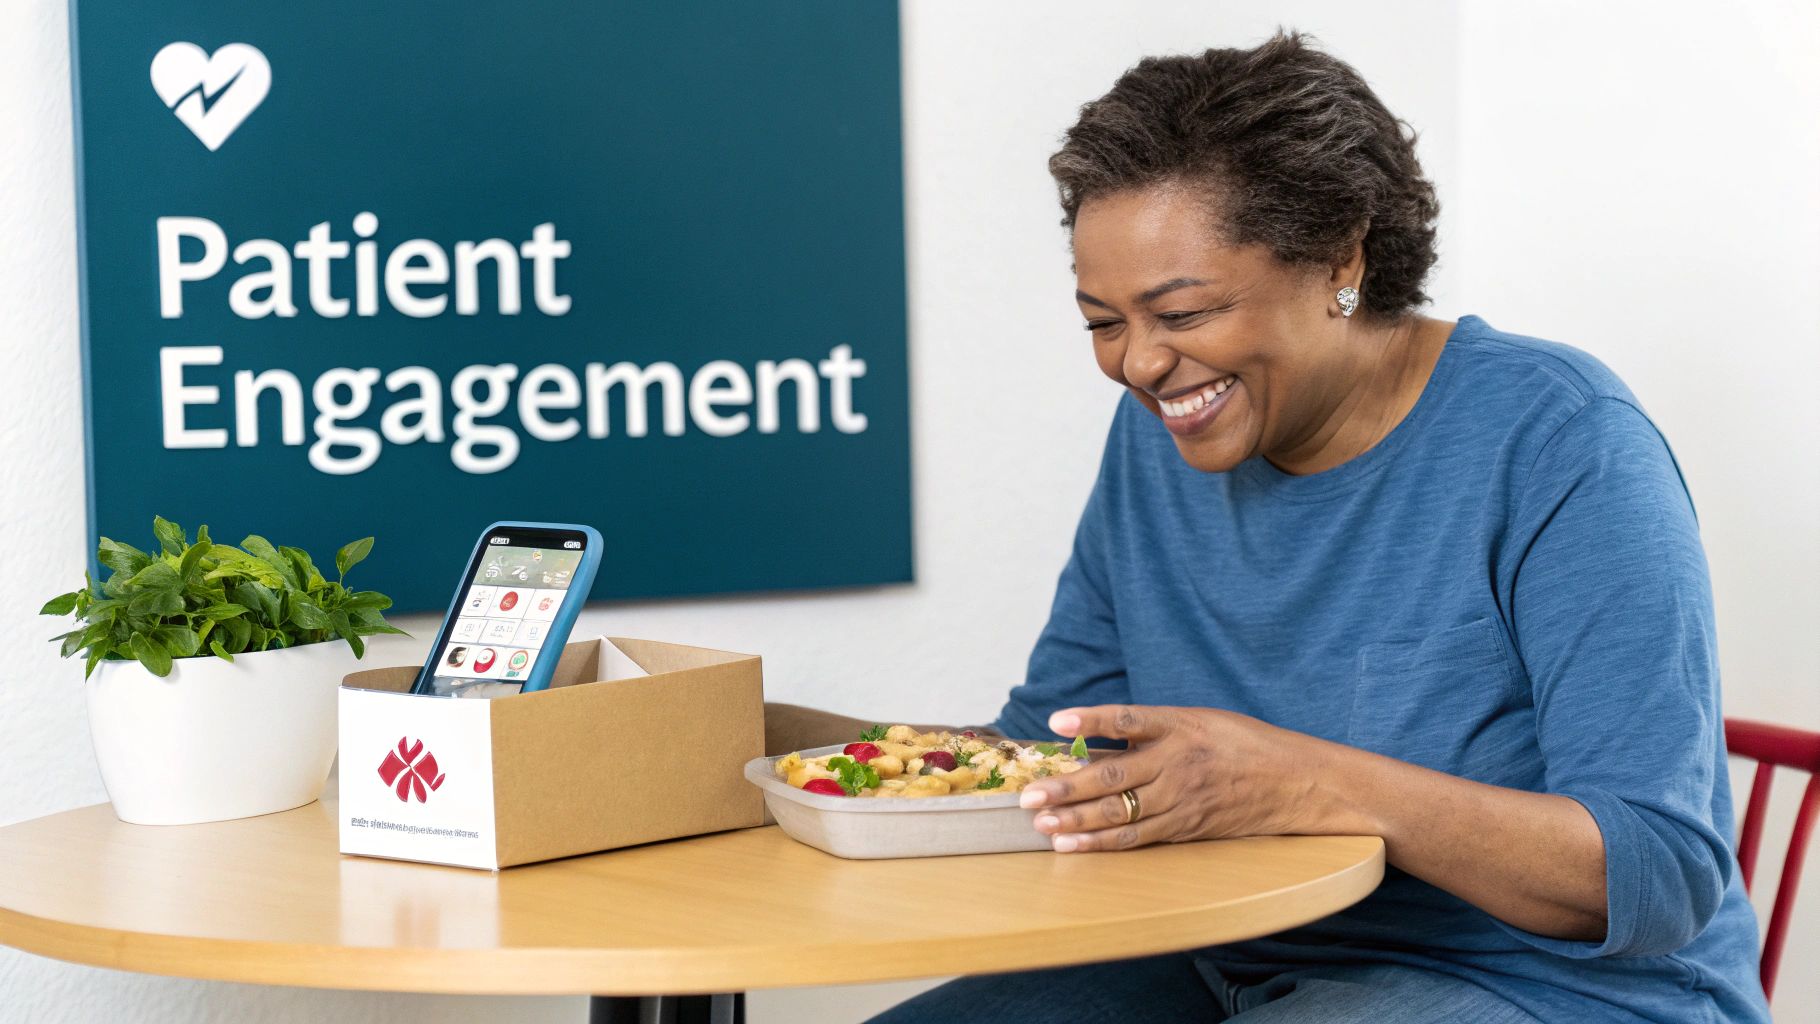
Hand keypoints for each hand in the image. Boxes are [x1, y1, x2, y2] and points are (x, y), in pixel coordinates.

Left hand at [1020, 704, 1347, 852]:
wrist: (1296, 781)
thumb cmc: (1242, 744)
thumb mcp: (1199, 720)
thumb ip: (1149, 729)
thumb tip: (1093, 737)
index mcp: (1181, 725)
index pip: (1129, 719)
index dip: (1091, 719)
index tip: (1056, 722)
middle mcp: (1179, 761)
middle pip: (1113, 774)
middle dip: (1066, 786)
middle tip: (1028, 795)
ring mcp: (1182, 798)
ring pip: (1119, 811)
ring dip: (1075, 820)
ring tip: (1039, 823)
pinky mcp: (1186, 826)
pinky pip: (1137, 837)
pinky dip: (1100, 842)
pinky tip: (1071, 844)